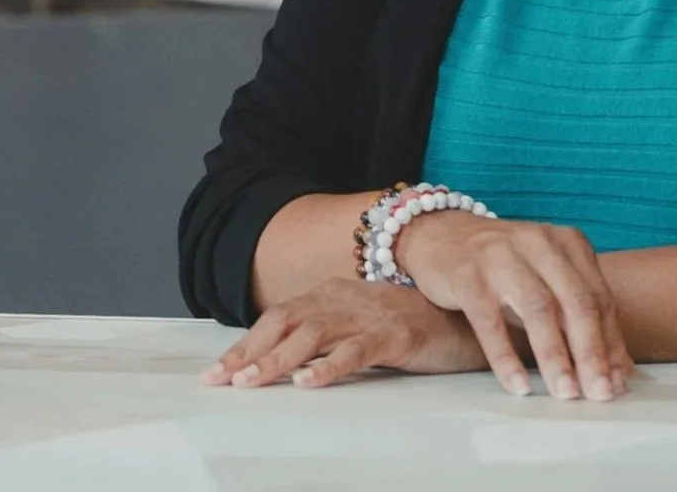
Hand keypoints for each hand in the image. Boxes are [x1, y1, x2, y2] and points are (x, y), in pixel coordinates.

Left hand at [202, 278, 486, 389]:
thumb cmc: (404, 325)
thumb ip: (320, 335)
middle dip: (249, 352)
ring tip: (252, 381)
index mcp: (330, 295)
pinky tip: (309, 382)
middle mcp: (343, 300)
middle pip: (285, 323)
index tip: (215, 372)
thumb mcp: (354, 324)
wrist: (460, 317)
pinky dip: (329, 366)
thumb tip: (276, 362)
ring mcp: (368, 316)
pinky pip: (356, 351)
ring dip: (279, 359)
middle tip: (221, 379)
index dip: (244, 344)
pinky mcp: (393, 335)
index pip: (277, 318)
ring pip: (313, 336)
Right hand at [398, 211, 631, 401]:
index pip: (599, 298)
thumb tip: (615, 370)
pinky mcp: (467, 275)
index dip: (612, 343)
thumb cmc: (504, 265)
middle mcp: (539, 244)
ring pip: (538, 309)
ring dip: (556, 356)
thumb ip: (577, 317)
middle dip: (591, 352)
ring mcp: (501, 256)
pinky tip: (518, 384)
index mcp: (567, 243)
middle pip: (576, 302)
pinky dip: (506, 356)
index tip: (618, 382)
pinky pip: (490, 321)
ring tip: (566, 392)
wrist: (442, 234)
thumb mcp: (546, 279)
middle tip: (600, 392)